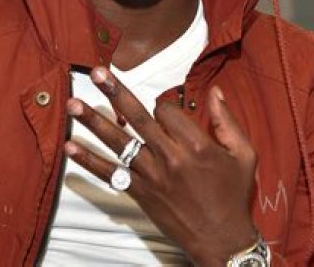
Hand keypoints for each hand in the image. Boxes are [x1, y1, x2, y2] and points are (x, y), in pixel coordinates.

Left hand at [64, 66, 257, 266]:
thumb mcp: (243, 155)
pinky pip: (109, 174)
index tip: (166, 113)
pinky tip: (70, 148)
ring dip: (93, 122)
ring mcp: (151, 176)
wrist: (221, 240)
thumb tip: (215, 91)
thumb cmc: (233, 196)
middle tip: (96, 73)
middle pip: (137, 118)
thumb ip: (227, 121)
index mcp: (196, 145)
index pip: (166, 110)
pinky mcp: (140, 193)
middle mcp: (170, 157)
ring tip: (72, 104)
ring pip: (118, 142)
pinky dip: (88, 161)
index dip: (163, 106)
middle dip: (115, 93)